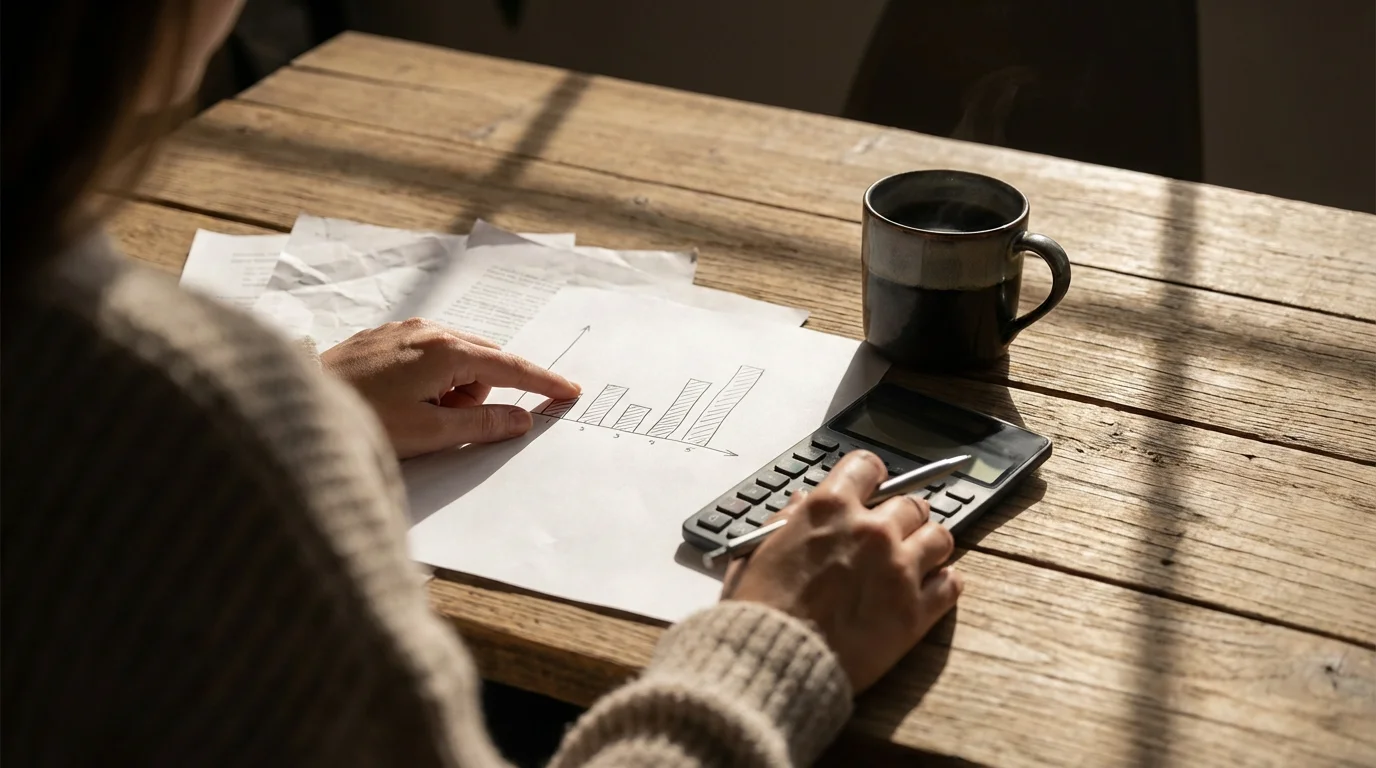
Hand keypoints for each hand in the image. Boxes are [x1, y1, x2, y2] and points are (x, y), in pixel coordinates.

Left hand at [321, 318, 579, 458]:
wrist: (294, 405)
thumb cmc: (360, 420)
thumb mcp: (430, 433)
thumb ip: (483, 426)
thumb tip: (520, 420)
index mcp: (446, 351)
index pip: (510, 368)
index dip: (542, 382)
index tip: (568, 391)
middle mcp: (429, 330)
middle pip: (483, 362)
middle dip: (479, 396)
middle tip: (447, 424)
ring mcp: (404, 330)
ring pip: (455, 361)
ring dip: (451, 391)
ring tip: (414, 419)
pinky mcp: (384, 338)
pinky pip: (428, 357)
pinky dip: (430, 382)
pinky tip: (401, 404)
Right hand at [722, 451, 962, 692]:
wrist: (775, 662)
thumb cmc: (760, 608)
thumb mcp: (757, 550)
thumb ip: (786, 520)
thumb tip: (801, 503)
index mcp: (829, 509)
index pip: (867, 466)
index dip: (870, 477)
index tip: (872, 488)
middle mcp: (871, 531)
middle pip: (911, 504)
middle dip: (902, 516)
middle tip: (891, 534)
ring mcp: (899, 569)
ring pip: (940, 537)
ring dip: (927, 545)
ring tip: (914, 560)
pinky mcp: (916, 611)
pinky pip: (951, 583)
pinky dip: (942, 584)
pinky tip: (927, 590)